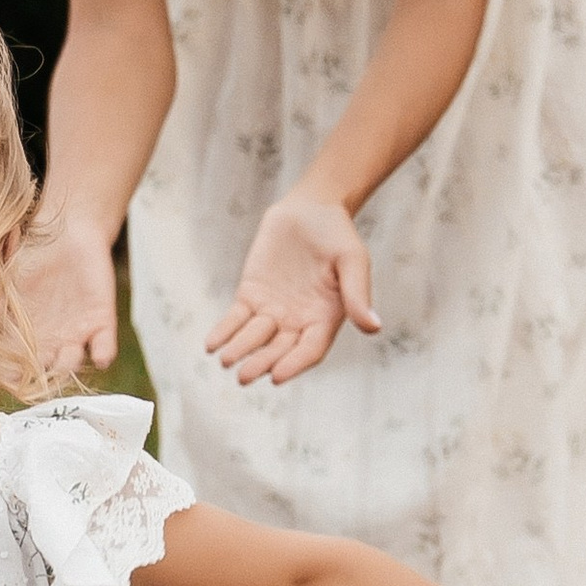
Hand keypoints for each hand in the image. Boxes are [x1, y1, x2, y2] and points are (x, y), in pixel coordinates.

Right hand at [18, 216, 119, 376]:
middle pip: (42, 373)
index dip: (10, 375)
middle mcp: (48, 341)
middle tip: (36, 373)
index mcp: (21, 334)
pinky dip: (102, 353)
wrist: (72, 231)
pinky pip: (104, 347)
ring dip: (67, 367)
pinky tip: (99, 354)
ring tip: (63, 360)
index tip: (8, 377)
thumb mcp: (8, 272)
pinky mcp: (102, 322)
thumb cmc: (34, 251)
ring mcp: (75, 334)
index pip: (14, 365)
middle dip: (40, 379)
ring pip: (70, 364)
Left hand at [206, 194, 381, 386]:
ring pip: (254, 337)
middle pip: (278, 349)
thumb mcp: (353, 261)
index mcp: (325, 319)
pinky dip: (224, 331)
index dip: (294, 364)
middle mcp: (298, 321)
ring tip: (225, 361)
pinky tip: (211, 344)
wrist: (311, 208)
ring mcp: (273, 310)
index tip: (276, 376)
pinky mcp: (251, 294)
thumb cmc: (338, 235)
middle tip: (243, 376)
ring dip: (239, 350)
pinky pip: (235, 318)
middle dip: (261, 362)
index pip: (309, 349)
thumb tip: (374, 328)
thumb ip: (357, 294)